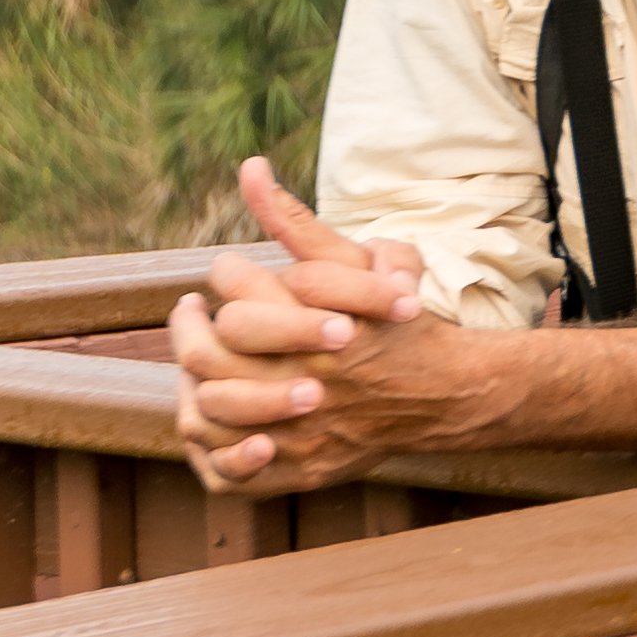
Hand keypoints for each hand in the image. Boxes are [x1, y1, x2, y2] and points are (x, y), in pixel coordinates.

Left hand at [170, 160, 444, 491]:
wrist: (447, 393)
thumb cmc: (399, 322)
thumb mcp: (356, 263)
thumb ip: (297, 221)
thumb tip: (249, 168)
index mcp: (314, 322)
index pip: (232, 286)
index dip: (225, 273)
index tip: (228, 272)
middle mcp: (302, 377)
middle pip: (205, 350)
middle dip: (188, 324)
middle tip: (191, 311)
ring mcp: (300, 430)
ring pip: (207, 408)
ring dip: (191, 380)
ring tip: (197, 358)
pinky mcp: (302, 467)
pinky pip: (230, 468)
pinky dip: (212, 442)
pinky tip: (214, 409)